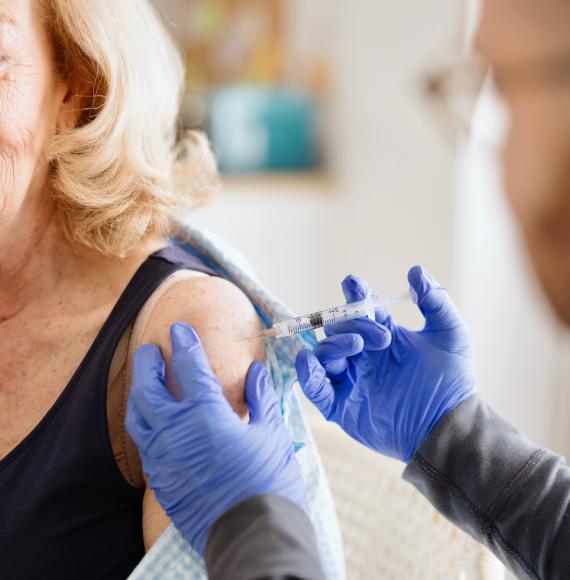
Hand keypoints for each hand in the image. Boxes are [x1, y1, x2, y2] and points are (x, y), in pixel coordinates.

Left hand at [126, 323, 304, 555]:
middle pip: (148, 388)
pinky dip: (147, 427)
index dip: (184, 343)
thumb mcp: (271, 434)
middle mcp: (176, 432)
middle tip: (151, 350)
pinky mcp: (161, 482)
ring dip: (140, 394)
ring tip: (145, 383)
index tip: (180, 329)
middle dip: (147, 364)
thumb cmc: (268, 482)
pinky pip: (145, 447)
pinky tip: (156, 425)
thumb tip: (255, 372)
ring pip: (138, 418)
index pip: (189, 367)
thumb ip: (261, 398)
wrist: (252, 536)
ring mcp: (163, 459)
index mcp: (205, 414)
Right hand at [295, 266, 476, 461]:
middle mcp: (362, 355)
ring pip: (323, 352)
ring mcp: (350, 379)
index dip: (354, 294)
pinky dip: (306, 374)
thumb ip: (436, 302)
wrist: (448, 426)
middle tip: (383, 338)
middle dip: (353, 325)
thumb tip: (416, 271)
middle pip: (338, 328)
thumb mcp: (451, 336)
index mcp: (382, 335)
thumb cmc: (452, 383)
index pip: (360, 308)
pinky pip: (314, 388)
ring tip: (358, 348)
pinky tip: (310, 363)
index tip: (354, 284)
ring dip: (334, 345)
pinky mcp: (341, 406)